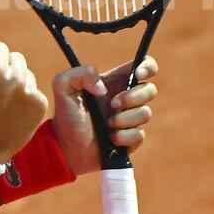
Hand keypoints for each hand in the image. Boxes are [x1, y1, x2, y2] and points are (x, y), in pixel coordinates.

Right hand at [0, 42, 48, 163]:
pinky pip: (34, 90)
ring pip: (27, 73)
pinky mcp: (40, 104)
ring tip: (4, 102)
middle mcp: (15, 76)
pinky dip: (26, 99)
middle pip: (16, 58)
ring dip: (18, 83)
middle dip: (7, 69)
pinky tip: (14, 111)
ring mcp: (29, 91)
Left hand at [51, 56, 158, 175]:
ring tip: (108, 124)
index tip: (137, 75)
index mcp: (114, 81)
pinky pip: (139, 134)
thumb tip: (104, 89)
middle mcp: (126, 98)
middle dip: (133, 97)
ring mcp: (130, 119)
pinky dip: (124, 136)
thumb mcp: (63, 86)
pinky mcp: (131, 139)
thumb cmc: (66, 115)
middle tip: (113, 104)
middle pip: (150, 90)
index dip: (147, 67)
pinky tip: (110, 138)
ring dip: (126, 119)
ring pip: (146, 113)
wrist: (65, 148)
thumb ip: (82, 73)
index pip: (143, 65)